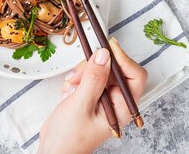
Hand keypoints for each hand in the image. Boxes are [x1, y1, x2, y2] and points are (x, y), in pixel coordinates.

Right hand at [37, 38, 147, 153]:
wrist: (53, 150)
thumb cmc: (69, 139)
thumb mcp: (81, 105)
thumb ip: (94, 78)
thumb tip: (104, 54)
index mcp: (122, 108)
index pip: (135, 75)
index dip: (123, 59)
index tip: (107, 46)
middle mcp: (116, 101)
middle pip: (114, 68)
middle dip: (94, 68)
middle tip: (80, 76)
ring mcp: (103, 98)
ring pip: (98, 70)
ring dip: (82, 75)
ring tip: (71, 89)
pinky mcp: (90, 95)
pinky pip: (86, 76)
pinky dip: (76, 80)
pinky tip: (68, 94)